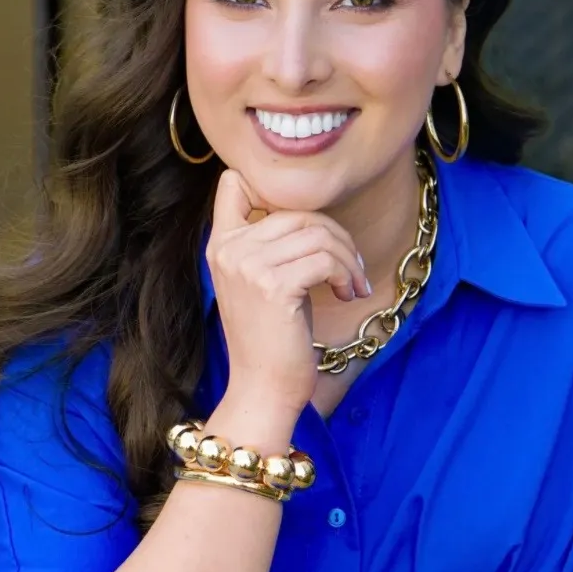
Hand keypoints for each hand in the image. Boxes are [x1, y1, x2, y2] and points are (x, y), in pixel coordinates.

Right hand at [207, 166, 370, 418]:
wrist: (264, 388)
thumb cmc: (272, 338)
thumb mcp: (262, 281)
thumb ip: (272, 243)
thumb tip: (314, 215)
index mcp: (220, 244)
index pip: (234, 183)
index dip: (275, 193)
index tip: (307, 228)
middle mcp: (229, 249)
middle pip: (297, 212)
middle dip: (335, 236)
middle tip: (350, 268)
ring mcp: (248, 266)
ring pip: (317, 233)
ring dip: (346, 258)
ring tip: (352, 284)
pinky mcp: (274, 286)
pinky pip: (325, 260)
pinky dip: (345, 275)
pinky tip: (346, 294)